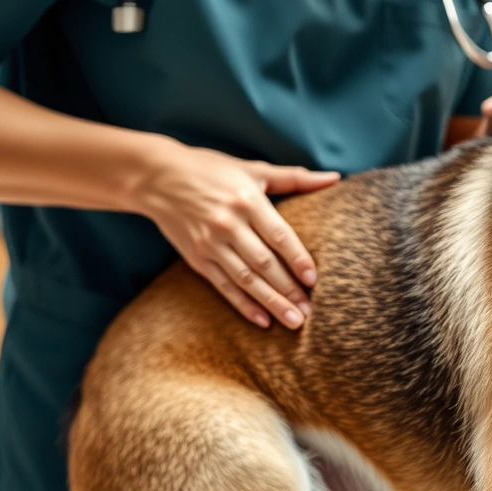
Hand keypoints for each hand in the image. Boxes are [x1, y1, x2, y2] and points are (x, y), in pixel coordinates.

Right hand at [132, 141, 339, 328]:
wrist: (157, 177)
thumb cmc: (211, 169)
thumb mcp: (253, 169)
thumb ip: (295, 178)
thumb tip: (334, 177)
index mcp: (246, 200)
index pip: (278, 235)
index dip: (297, 258)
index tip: (314, 280)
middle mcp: (228, 224)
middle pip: (264, 263)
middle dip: (288, 290)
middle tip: (310, 312)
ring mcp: (210, 243)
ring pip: (245, 279)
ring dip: (270, 302)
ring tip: (293, 321)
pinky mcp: (196, 258)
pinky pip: (223, 286)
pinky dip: (242, 305)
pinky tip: (261, 320)